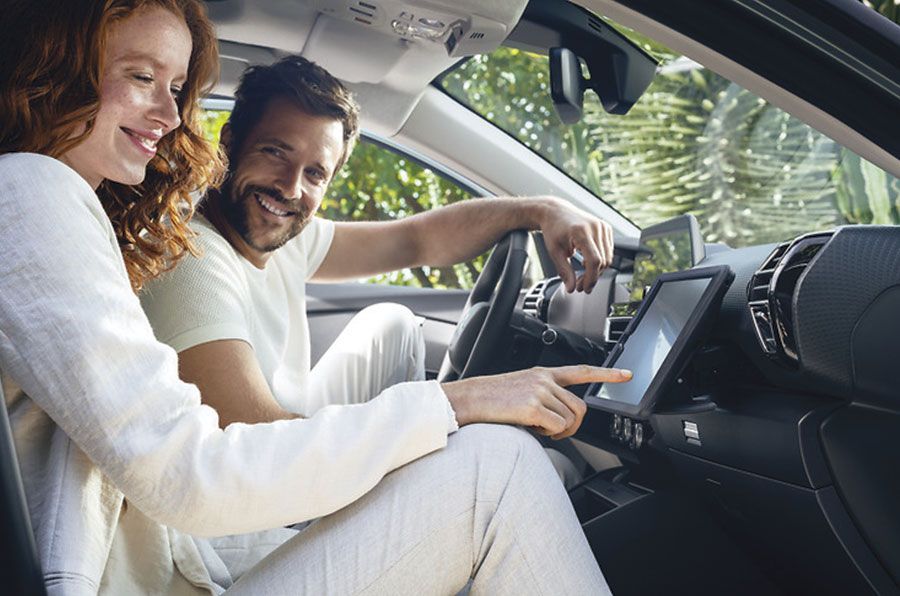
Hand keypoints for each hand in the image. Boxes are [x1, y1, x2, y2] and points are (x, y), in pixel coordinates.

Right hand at [442, 365, 631, 439]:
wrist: (470, 399)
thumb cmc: (492, 400)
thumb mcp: (521, 391)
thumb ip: (545, 398)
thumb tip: (560, 420)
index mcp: (543, 373)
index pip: (581, 371)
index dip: (607, 375)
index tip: (627, 375)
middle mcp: (545, 379)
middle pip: (579, 408)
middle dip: (572, 426)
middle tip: (553, 432)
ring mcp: (540, 391)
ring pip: (569, 420)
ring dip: (557, 431)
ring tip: (536, 428)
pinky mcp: (533, 406)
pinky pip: (557, 428)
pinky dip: (548, 435)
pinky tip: (532, 429)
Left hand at [537, 197, 613, 292]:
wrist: (556, 212)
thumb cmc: (553, 229)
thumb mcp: (554, 252)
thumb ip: (564, 271)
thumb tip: (571, 288)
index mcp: (581, 232)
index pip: (594, 260)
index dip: (591, 278)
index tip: (584, 288)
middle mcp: (595, 227)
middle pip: (603, 261)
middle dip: (592, 276)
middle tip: (580, 285)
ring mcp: (602, 226)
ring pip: (608, 257)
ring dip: (597, 270)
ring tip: (583, 275)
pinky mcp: (606, 228)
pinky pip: (608, 250)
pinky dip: (600, 260)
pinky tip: (588, 262)